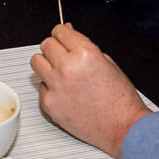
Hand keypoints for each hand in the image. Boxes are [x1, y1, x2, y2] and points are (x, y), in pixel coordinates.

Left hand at [30, 23, 150, 158]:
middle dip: (55, 48)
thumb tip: (68, 32)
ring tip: (60, 72)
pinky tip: (65, 93)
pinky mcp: (49, 103)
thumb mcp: (108, 63)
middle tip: (64, 57)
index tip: (63, 38)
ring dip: (46, 64)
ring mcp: (56, 86)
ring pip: (36, 62)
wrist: (123, 128)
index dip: (62, 34)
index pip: (59, 31)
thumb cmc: (120, 99)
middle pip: (46, 44)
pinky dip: (50, 87)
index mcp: (85, 54)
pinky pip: (41, 86)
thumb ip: (84, 46)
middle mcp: (68, 67)